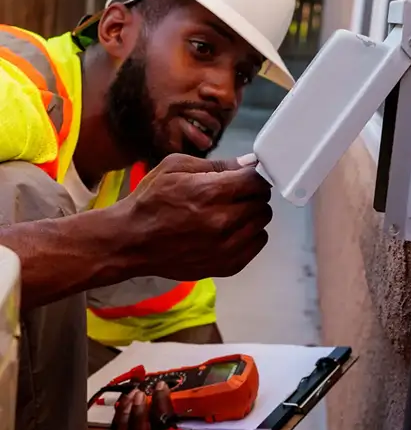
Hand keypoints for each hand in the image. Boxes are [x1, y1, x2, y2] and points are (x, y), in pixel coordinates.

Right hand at [123, 153, 272, 279]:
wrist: (129, 241)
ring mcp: (226, 247)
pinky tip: (233, 229)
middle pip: (262, 201)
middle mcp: (223, 221)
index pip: (257, 180)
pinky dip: (251, 234)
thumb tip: (248, 163)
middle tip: (236, 193)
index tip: (246, 176)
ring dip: (252, 214)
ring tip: (232, 211)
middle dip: (252, 193)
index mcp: (211, 193)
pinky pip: (257, 244)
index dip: (254, 175)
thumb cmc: (150, 200)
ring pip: (262, 222)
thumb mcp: (176, 167)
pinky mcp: (226, 266)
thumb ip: (217, 164)